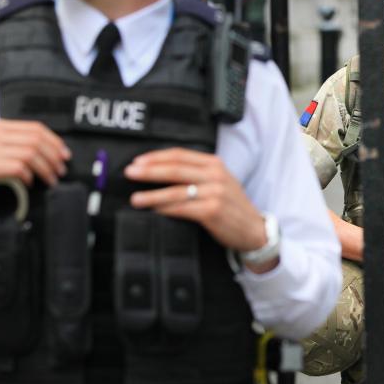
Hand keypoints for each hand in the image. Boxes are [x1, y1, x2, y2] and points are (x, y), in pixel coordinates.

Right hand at [0, 120, 69, 224]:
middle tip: (60, 171)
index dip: (55, 142)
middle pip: (36, 141)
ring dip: (46, 169)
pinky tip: (29, 183)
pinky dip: (29, 176)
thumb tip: (52, 151)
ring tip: (50, 180)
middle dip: (54, 157)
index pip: (36, 128)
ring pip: (30, 154)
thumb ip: (19, 146)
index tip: (65, 155)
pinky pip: (17, 167)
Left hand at [125, 148, 274, 270]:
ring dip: (151, 195)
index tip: (137, 161)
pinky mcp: (212, 211)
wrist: (254, 229)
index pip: (180, 155)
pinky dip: (164, 209)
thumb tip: (161, 170)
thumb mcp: (220, 181)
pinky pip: (181, 209)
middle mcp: (216, 175)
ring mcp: (215, 192)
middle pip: (175, 169)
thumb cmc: (232, 206)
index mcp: (215, 164)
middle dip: (148, 171)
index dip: (156, 157)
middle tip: (129, 173)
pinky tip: (153, 211)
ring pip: (175, 191)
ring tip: (134, 198)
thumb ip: (197, 173)